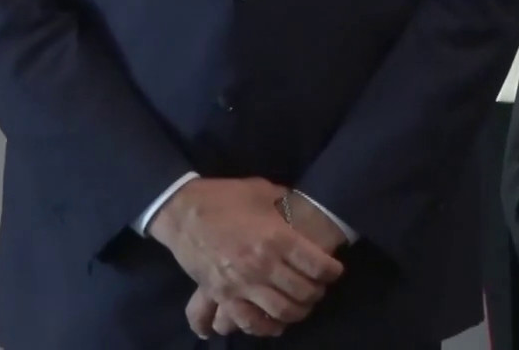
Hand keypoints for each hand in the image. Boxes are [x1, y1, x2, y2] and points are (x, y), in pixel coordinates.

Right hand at [151, 177, 343, 333]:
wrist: (183, 211)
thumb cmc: (227, 197)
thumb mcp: (264, 192)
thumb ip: (288, 204)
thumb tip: (305, 209)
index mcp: (277, 239)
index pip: (318, 266)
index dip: (332, 271)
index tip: (334, 271)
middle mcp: (262, 266)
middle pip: (303, 292)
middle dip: (318, 292)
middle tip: (319, 287)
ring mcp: (241, 283)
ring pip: (281, 311)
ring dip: (297, 312)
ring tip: (302, 305)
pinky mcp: (222, 294)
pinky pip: (248, 321)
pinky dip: (265, 327)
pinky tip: (275, 323)